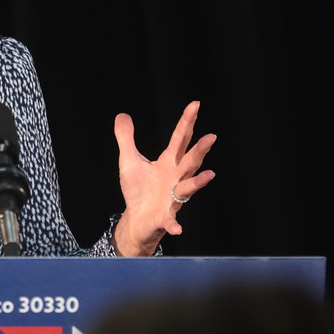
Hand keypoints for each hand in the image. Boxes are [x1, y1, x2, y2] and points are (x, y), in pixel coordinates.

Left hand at [112, 101, 215, 255]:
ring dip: (198, 182)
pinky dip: (174, 224)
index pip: (180, 139)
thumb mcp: (129, 160)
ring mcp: (173, 198)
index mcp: (168, 163)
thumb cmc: (138, 189)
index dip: (187, 122)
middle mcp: (176, 178)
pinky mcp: (165, 216)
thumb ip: (126, 138)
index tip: (195, 105)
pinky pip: (171, 220)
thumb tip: (122, 115)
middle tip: (211, 137)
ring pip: (188, 187)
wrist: (137, 219)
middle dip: (200, 150)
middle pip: (190, 161)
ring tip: (210, 175)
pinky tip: (178, 228)